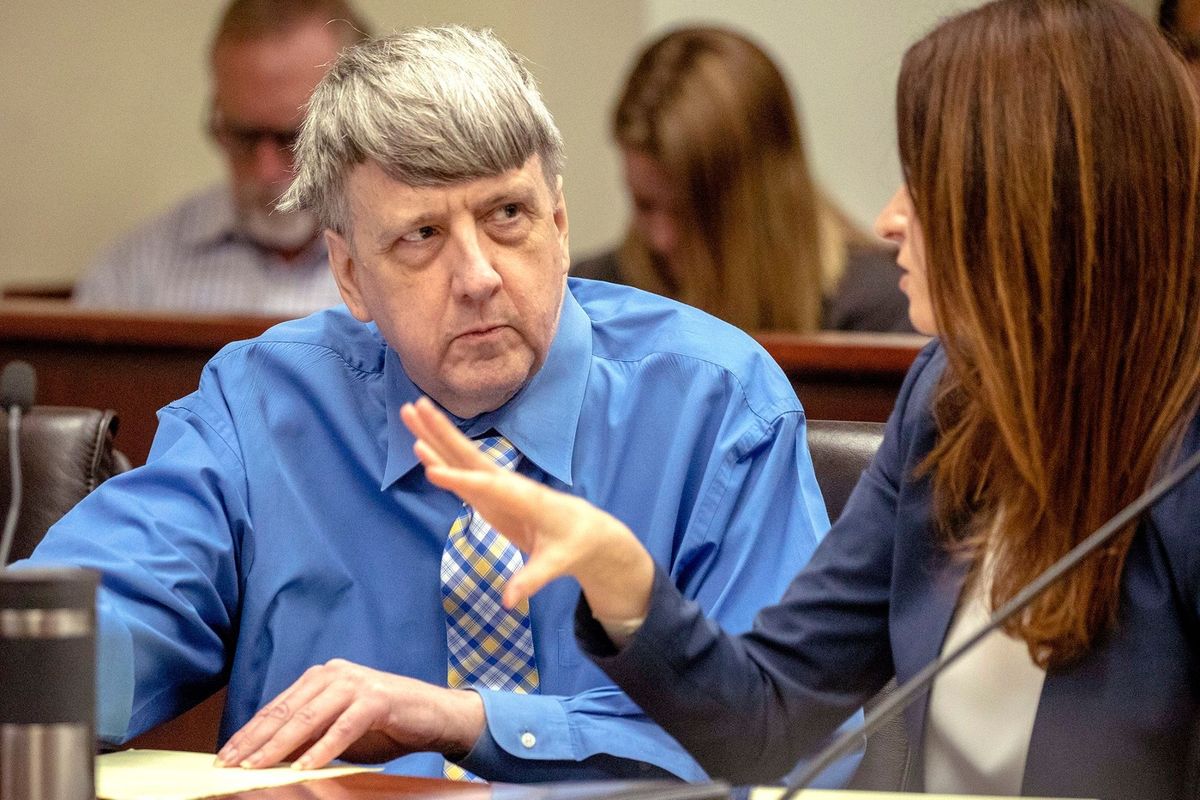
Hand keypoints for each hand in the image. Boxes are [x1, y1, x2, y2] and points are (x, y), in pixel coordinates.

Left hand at [214, 660, 484, 769]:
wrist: (437, 715)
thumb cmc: (387, 724)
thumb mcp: (340, 730)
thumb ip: (310, 736)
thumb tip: (270, 758)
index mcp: (323, 676)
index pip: (277, 707)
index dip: (249, 733)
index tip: (225, 756)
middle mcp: (335, 673)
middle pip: (287, 711)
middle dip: (255, 741)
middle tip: (230, 764)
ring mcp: (357, 683)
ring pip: (309, 718)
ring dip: (280, 746)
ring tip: (256, 767)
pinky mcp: (378, 699)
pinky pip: (343, 728)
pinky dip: (322, 750)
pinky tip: (303, 767)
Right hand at [400, 397, 654, 620]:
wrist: (585, 530)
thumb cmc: (571, 545)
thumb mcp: (556, 565)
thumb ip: (532, 579)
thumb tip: (510, 601)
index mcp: (525, 498)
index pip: (489, 487)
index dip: (461, 481)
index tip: (431, 471)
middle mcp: (507, 484)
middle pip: (470, 456)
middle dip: (442, 433)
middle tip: (414, 407)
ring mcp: (496, 485)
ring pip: (461, 456)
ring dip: (435, 434)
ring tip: (409, 412)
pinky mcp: (489, 492)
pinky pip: (460, 471)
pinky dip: (439, 457)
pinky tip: (420, 446)